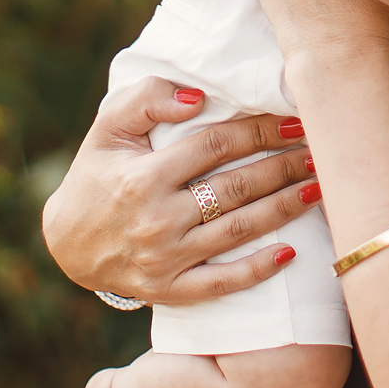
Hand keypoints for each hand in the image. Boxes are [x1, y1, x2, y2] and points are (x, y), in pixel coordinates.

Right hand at [40, 75, 319, 304]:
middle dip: (284, 167)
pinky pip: (222, 284)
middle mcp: (156, 219)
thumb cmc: (97, 173)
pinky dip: (258, 270)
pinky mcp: (170, 290)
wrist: (67, 242)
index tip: (295, 121)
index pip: (215, 146)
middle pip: (236, 188)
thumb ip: (147, 98)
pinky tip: (291, 253)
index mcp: (143, 176)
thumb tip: (199, 96)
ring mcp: (165, 259)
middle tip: (321, 152)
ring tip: (319, 188)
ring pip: (238, 231)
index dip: (260, 131)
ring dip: (285, 209)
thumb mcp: (108, 127)